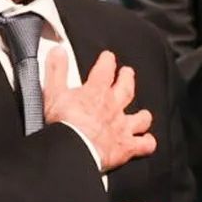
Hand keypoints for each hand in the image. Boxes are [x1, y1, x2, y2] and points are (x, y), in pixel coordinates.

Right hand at [42, 48, 154, 171]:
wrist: (74, 149)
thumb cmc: (65, 124)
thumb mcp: (54, 92)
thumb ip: (57, 70)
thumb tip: (57, 51)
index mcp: (96, 92)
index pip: (105, 69)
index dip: (108, 61)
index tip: (108, 57)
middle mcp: (114, 107)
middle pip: (126, 88)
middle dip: (128, 79)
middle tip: (128, 73)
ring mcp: (123, 127)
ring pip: (141, 118)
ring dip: (143, 115)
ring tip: (144, 114)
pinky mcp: (127, 146)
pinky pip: (144, 145)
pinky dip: (147, 143)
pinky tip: (147, 143)